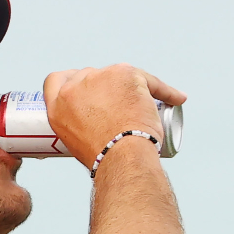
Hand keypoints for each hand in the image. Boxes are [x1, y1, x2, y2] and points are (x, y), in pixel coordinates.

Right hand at [42, 64, 186, 166]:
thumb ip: (81, 128)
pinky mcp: (125, 73)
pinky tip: (176, 99)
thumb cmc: (106, 160)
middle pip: (90, 75)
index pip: (57, 81)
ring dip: (133, 89)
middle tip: (122, 108)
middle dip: (106, 88)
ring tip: (145, 110)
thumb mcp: (78, 144)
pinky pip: (150, 81)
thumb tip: (98, 130)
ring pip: (120, 77)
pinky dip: (166, 92)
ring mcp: (100, 77)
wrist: (122, 157)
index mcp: (57, 105)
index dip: (72, 83)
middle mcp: (75, 86)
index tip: (87, 92)